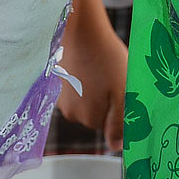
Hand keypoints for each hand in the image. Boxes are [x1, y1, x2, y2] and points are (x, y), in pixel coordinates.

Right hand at [58, 21, 127, 152]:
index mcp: (90, 118)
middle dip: (106, 100)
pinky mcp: (55, 85)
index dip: (119, 109)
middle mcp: (72, 114)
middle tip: (112, 76)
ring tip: (98, 68)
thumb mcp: (123, 91)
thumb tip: (116, 148)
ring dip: (93, 90)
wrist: (80, 31)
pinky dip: (81, 81)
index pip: (111, 126)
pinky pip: (74, 91)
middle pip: (97, 115)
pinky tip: (86, 65)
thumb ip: (121, 123)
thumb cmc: (107, 59)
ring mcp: (60, 100)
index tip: (121, 90)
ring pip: (85, 102)